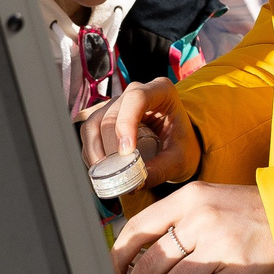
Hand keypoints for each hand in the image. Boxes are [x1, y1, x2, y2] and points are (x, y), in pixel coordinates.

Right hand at [78, 77, 197, 185]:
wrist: (178, 144)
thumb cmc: (182, 145)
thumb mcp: (180, 158)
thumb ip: (161, 169)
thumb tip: (135, 183)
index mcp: (160, 91)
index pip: (137, 98)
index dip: (126, 123)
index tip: (127, 152)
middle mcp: (135, 92)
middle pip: (111, 114)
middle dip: (110, 146)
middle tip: (116, 172)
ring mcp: (118, 105)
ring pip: (94, 122)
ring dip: (95, 150)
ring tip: (105, 174)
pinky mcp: (106, 119)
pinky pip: (90, 133)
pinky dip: (91, 153)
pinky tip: (101, 170)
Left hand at [112, 181, 273, 273]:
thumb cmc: (253, 213)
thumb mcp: (212, 202)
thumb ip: (178, 221)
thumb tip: (139, 256)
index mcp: (190, 198)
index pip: (138, 228)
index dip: (117, 258)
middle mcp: (201, 218)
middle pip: (148, 263)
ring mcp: (220, 245)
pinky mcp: (238, 271)